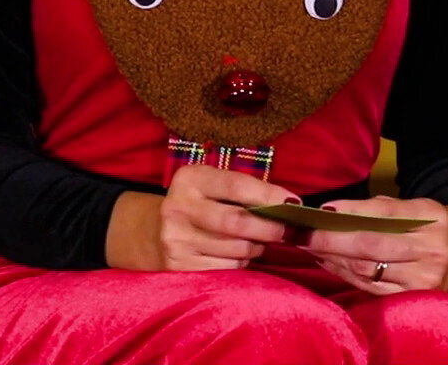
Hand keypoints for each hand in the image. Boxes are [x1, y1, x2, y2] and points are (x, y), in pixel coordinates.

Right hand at [106, 164, 297, 271]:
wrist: (154, 233)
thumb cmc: (199, 205)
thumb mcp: (211, 186)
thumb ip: (244, 190)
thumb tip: (289, 204)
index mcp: (189, 179)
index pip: (237, 185)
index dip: (269, 194)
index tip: (293, 203)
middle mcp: (177, 208)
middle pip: (237, 222)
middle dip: (270, 228)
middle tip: (286, 230)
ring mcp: (175, 240)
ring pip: (236, 249)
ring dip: (256, 247)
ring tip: (256, 241)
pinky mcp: (178, 266)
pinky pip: (226, 268)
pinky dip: (240, 262)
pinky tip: (236, 254)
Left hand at [301, 196, 447, 294]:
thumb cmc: (426, 225)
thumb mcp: (412, 207)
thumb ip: (377, 209)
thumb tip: (332, 212)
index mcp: (432, 219)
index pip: (385, 214)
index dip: (350, 212)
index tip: (322, 211)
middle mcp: (432, 252)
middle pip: (371, 245)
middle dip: (332, 240)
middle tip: (304, 233)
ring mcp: (423, 280)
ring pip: (366, 270)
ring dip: (333, 259)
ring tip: (311, 247)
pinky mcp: (411, 299)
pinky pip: (370, 287)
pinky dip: (345, 275)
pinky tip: (329, 263)